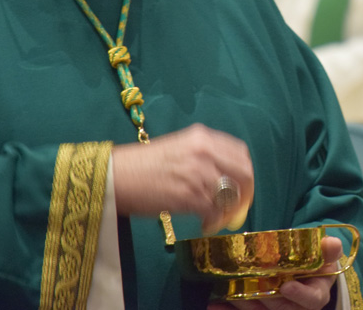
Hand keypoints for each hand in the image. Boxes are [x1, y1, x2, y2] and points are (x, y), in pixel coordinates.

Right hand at [111, 123, 254, 232]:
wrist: (116, 176)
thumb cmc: (144, 165)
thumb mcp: (180, 148)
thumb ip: (205, 157)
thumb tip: (229, 180)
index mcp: (203, 136)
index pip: (241, 153)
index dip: (244, 172)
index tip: (241, 186)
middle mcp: (205, 151)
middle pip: (244, 173)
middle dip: (245, 193)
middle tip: (237, 207)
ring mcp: (198, 172)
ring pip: (231, 195)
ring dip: (227, 212)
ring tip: (214, 219)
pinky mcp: (190, 195)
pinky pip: (215, 212)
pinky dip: (214, 222)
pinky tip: (204, 225)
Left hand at [207, 237, 343, 309]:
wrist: (309, 271)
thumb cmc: (318, 262)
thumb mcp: (326, 254)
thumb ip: (329, 250)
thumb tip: (332, 243)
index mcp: (316, 294)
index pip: (311, 299)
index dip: (299, 295)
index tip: (286, 286)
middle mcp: (298, 307)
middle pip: (280, 306)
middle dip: (263, 298)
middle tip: (248, 287)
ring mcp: (279, 308)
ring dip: (242, 304)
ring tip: (224, 296)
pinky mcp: (263, 309)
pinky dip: (230, 307)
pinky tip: (214, 304)